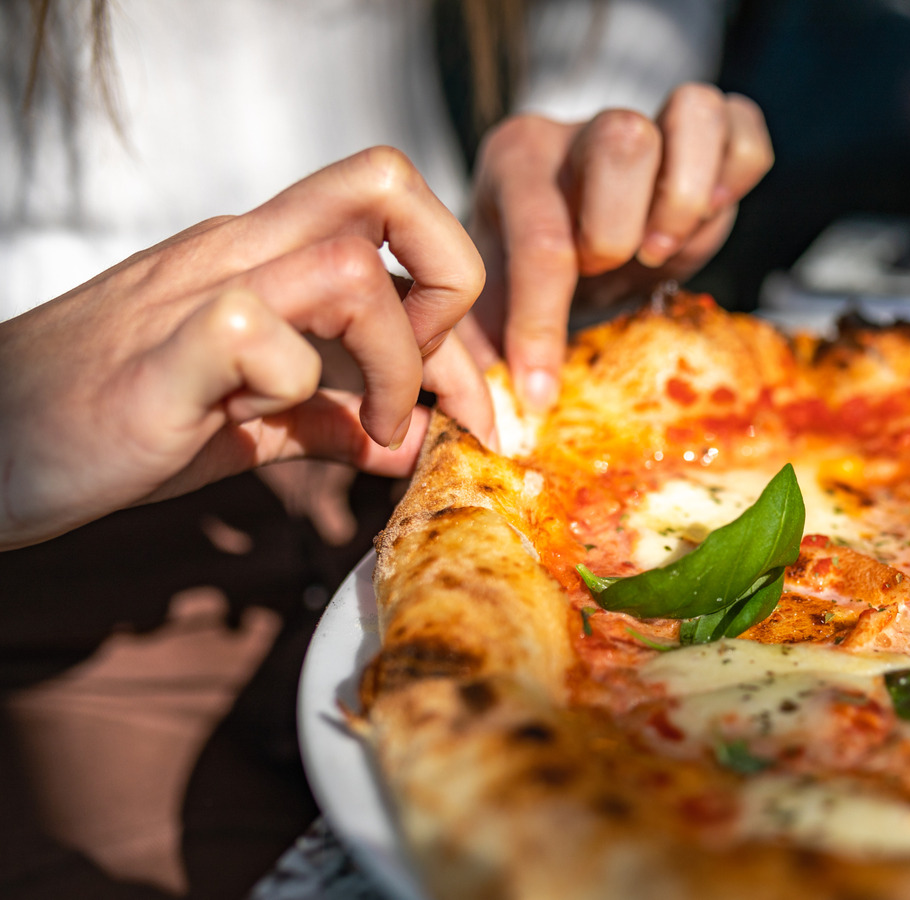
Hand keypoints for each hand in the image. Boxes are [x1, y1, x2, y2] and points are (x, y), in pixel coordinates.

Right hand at [0, 147, 491, 549]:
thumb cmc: (113, 424)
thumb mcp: (246, 424)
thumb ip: (330, 422)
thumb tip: (417, 440)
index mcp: (265, 256)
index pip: (396, 212)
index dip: (457, 294)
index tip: (461, 395)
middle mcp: (240, 252)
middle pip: (387, 184)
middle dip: (454, 279)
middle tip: (435, 381)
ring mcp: (198, 296)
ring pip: (350, 266)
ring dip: (396, 357)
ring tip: (376, 425)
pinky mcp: (160, 357)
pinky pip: (256, 333)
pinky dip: (293, 384)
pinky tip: (269, 419)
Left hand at [461, 83, 773, 407]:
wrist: (573, 239)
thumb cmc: (529, 276)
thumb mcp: (487, 308)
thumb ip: (479, 353)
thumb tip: (491, 422)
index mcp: (516, 162)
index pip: (538, 237)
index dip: (542, 324)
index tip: (543, 391)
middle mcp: (582, 129)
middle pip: (624, 141)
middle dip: (624, 228)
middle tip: (615, 273)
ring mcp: (650, 120)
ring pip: (694, 111)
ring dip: (691, 196)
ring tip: (665, 247)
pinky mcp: (705, 129)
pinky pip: (742, 124)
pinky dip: (739, 174)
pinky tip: (709, 218)